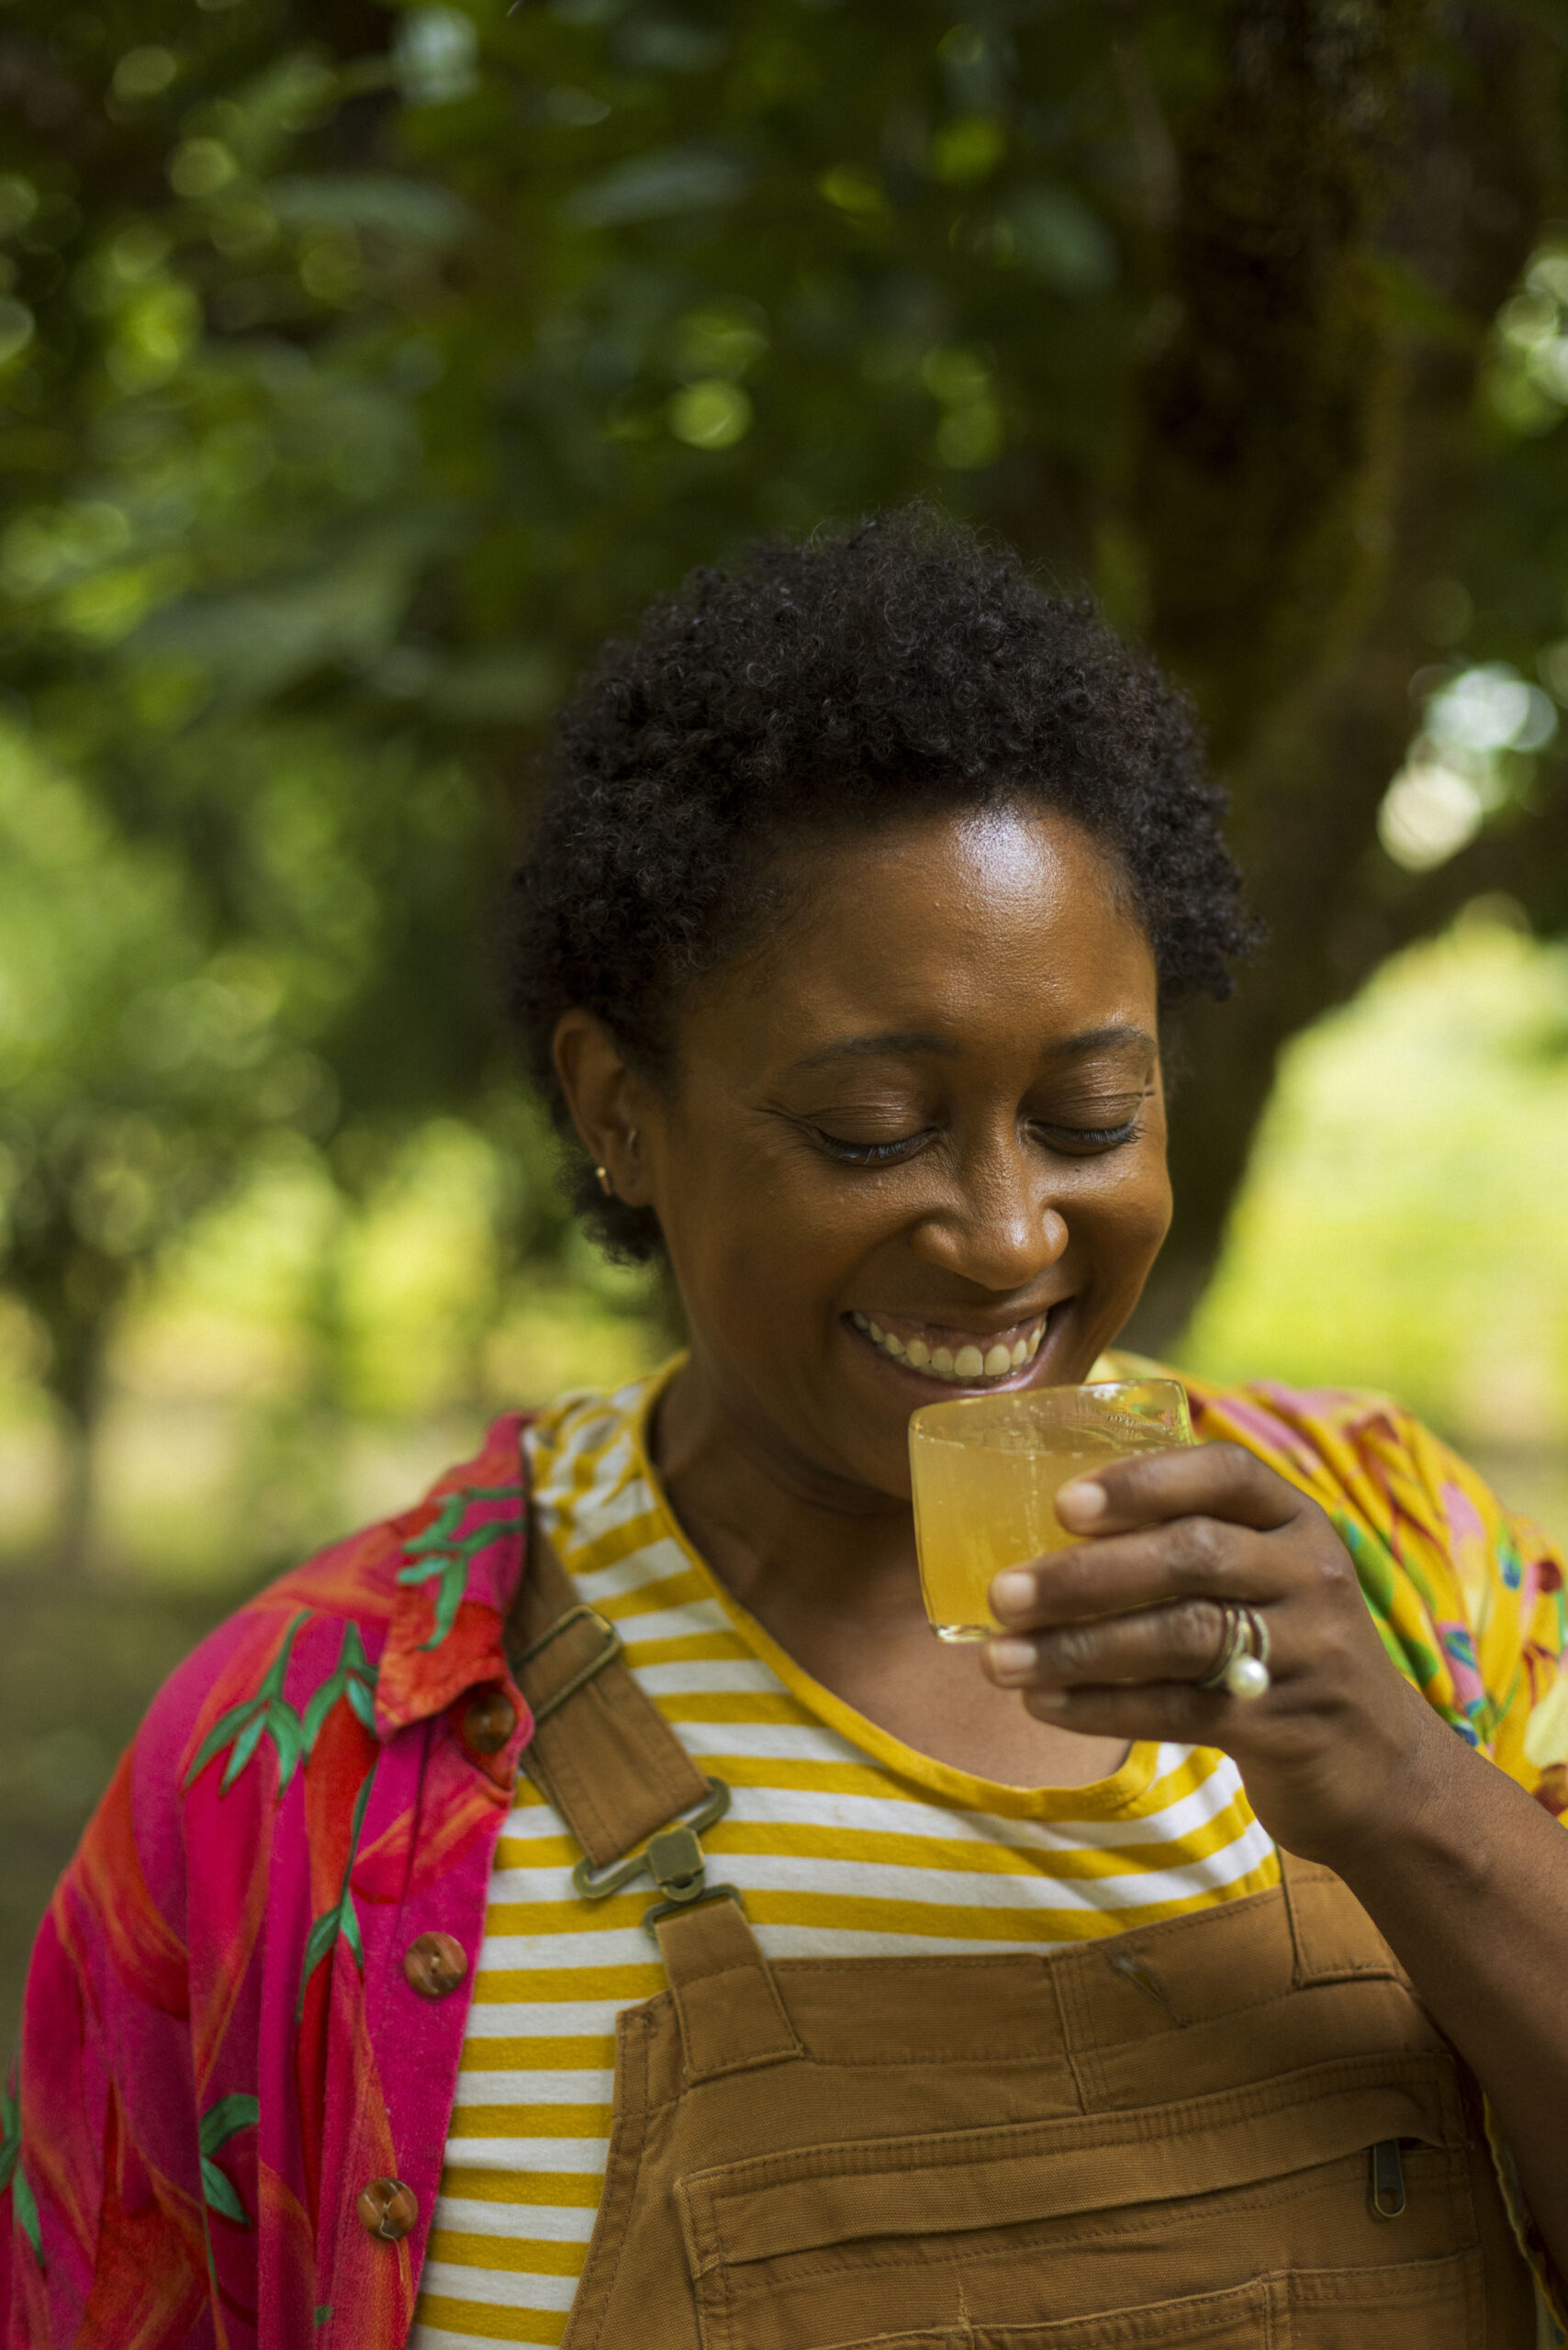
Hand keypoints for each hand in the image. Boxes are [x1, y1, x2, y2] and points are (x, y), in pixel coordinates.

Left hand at [981, 1441, 1442, 1865]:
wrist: (1384, 1769)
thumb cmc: (1281, 1649)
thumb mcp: (1260, 1579)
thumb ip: (1184, 1545)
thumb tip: (1037, 1531)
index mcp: (1295, 1519)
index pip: (1225, 1472)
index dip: (1143, 1482)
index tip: (1063, 1505)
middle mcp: (1310, 1574)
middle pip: (1192, 1556)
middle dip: (1087, 1575)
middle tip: (1004, 1594)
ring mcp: (1309, 1651)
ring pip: (1182, 1637)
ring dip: (1078, 1649)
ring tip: (1000, 1661)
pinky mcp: (1291, 1726)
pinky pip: (1184, 1711)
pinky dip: (1103, 1708)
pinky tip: (1043, 1705)